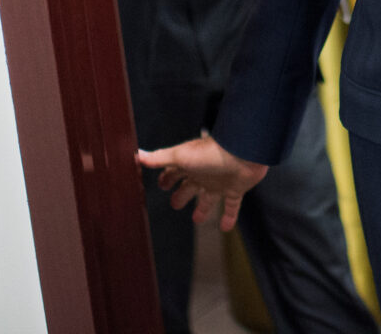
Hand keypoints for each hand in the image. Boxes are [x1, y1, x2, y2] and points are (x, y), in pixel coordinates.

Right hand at [137, 136, 267, 230]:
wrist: (243, 152)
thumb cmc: (211, 152)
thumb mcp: (180, 156)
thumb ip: (159, 158)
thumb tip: (137, 155)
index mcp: (190, 165)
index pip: (174, 173)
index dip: (167, 179)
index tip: (161, 186)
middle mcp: (204, 173)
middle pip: (190, 187)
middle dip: (182, 194)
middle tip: (175, 204)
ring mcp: (220, 182)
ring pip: (209, 198)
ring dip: (203, 208)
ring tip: (197, 219)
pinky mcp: (235, 189)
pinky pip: (232, 206)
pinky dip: (229, 217)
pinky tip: (225, 228)